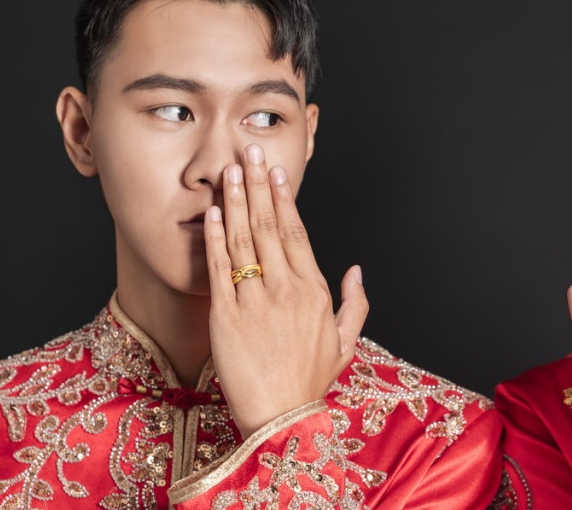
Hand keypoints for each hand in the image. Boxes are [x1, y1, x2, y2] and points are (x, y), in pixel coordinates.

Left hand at [204, 143, 367, 437]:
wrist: (280, 418)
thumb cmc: (310, 381)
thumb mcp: (346, 343)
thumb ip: (355, 303)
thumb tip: (357, 270)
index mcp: (315, 291)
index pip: (297, 233)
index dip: (285, 199)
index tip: (277, 173)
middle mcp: (287, 289)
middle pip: (270, 226)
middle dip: (258, 185)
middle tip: (250, 153)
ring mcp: (256, 301)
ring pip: (244, 240)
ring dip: (237, 201)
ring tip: (229, 171)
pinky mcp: (226, 316)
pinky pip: (220, 268)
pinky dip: (216, 237)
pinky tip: (214, 212)